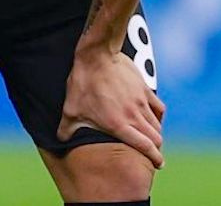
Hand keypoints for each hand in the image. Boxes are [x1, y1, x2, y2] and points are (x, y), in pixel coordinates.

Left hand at [58, 47, 165, 168]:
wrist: (97, 56)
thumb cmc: (83, 82)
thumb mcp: (70, 109)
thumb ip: (67, 128)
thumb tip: (61, 140)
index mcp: (119, 125)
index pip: (145, 146)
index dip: (154, 158)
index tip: (158, 163)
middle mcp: (134, 115)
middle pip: (155, 138)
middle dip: (156, 148)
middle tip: (152, 152)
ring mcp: (141, 102)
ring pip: (157, 124)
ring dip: (156, 133)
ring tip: (151, 137)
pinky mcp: (144, 89)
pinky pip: (159, 107)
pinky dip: (159, 116)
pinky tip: (154, 117)